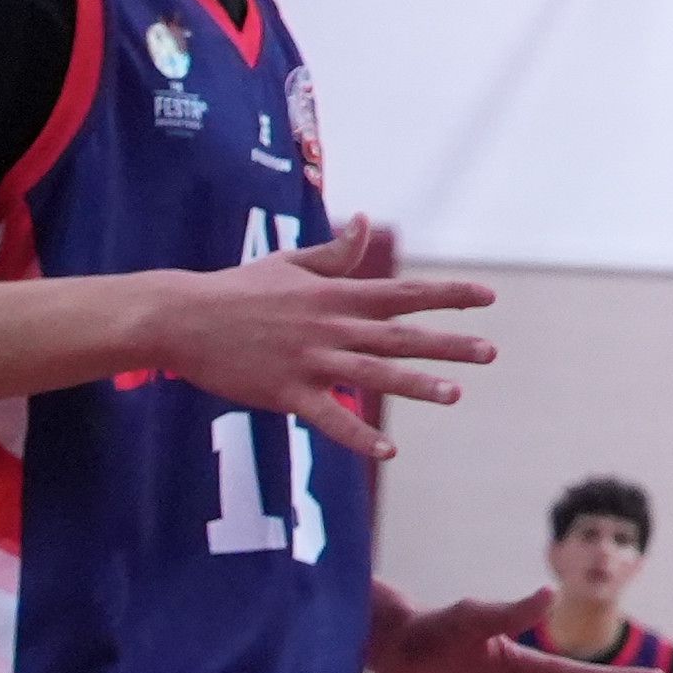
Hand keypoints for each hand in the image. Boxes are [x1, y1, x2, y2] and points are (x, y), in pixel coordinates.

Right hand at [143, 223, 490, 460]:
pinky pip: (329, 418)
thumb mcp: (289, 263)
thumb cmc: (236, 289)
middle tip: (490, 352)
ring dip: (416, 386)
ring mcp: (310, 361)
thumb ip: (335, 253)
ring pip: (374, 375)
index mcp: (336, 295)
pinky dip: (358, 434)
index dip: (449, 296)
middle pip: (400, 336)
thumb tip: (366, 222)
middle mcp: (332, 326)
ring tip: (454, 394)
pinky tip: (387, 450)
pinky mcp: (286, 392)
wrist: (182, 317)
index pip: (405, 294)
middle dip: (448, 344)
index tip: (488, 297)